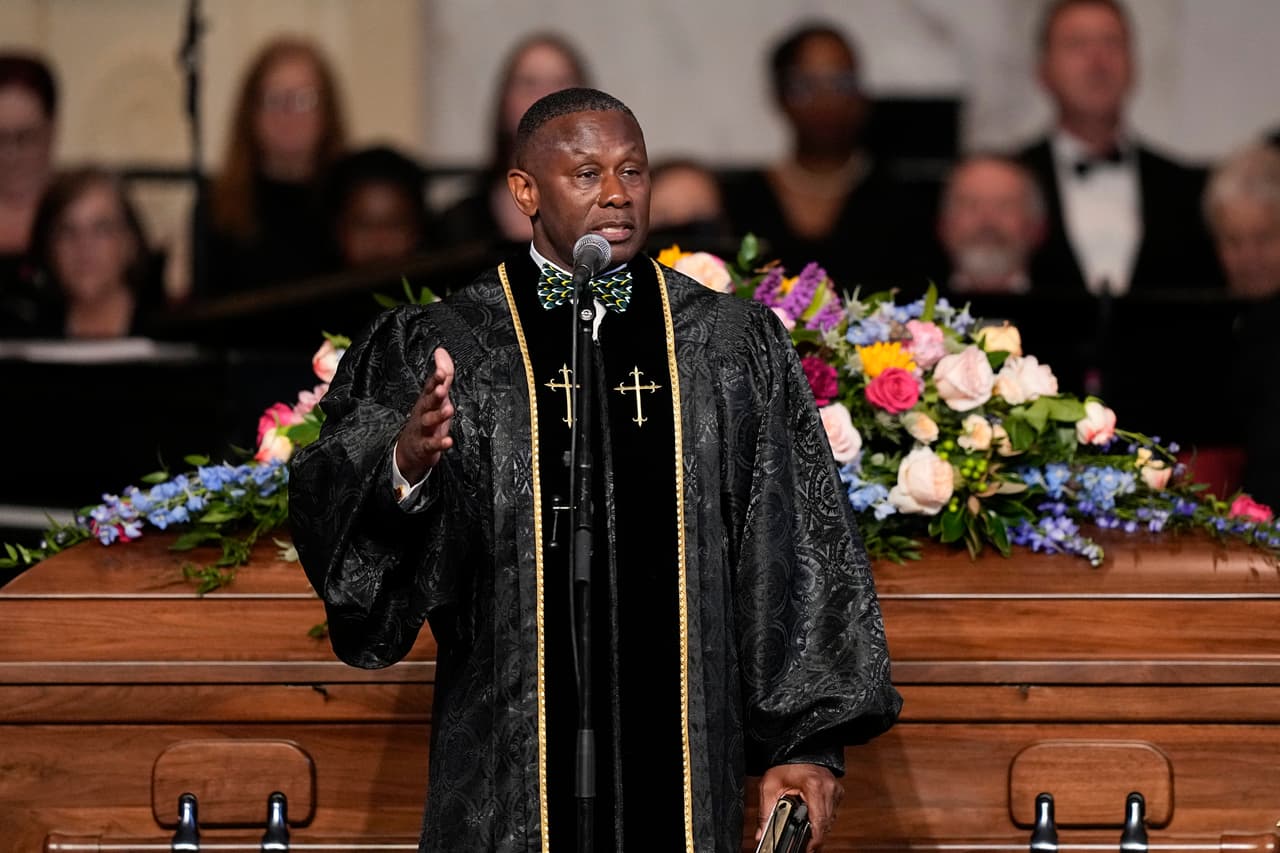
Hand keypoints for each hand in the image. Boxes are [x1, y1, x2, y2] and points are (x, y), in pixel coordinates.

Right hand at [395, 347, 454, 481]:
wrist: (409, 450)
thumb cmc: (426, 419)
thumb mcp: (436, 396)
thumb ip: (443, 375)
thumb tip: (441, 351)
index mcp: (426, 400)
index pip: (430, 387)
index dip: (436, 380)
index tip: (441, 372)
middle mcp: (423, 413)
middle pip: (427, 402)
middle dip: (434, 395)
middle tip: (442, 389)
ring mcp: (423, 430)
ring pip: (428, 422)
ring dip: (438, 416)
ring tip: (449, 411)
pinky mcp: (425, 447)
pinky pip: (431, 445)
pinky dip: (439, 443)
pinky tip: (448, 441)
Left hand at [756, 763, 842, 851]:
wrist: (795, 749)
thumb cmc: (783, 764)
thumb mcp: (769, 787)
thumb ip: (765, 812)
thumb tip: (762, 834)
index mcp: (814, 786)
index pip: (819, 821)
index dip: (815, 840)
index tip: (808, 849)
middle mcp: (828, 788)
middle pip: (826, 823)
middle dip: (815, 836)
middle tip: (804, 843)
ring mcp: (835, 789)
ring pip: (831, 819)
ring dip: (819, 826)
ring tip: (806, 829)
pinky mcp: (837, 790)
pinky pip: (832, 811)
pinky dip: (823, 817)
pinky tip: (811, 817)